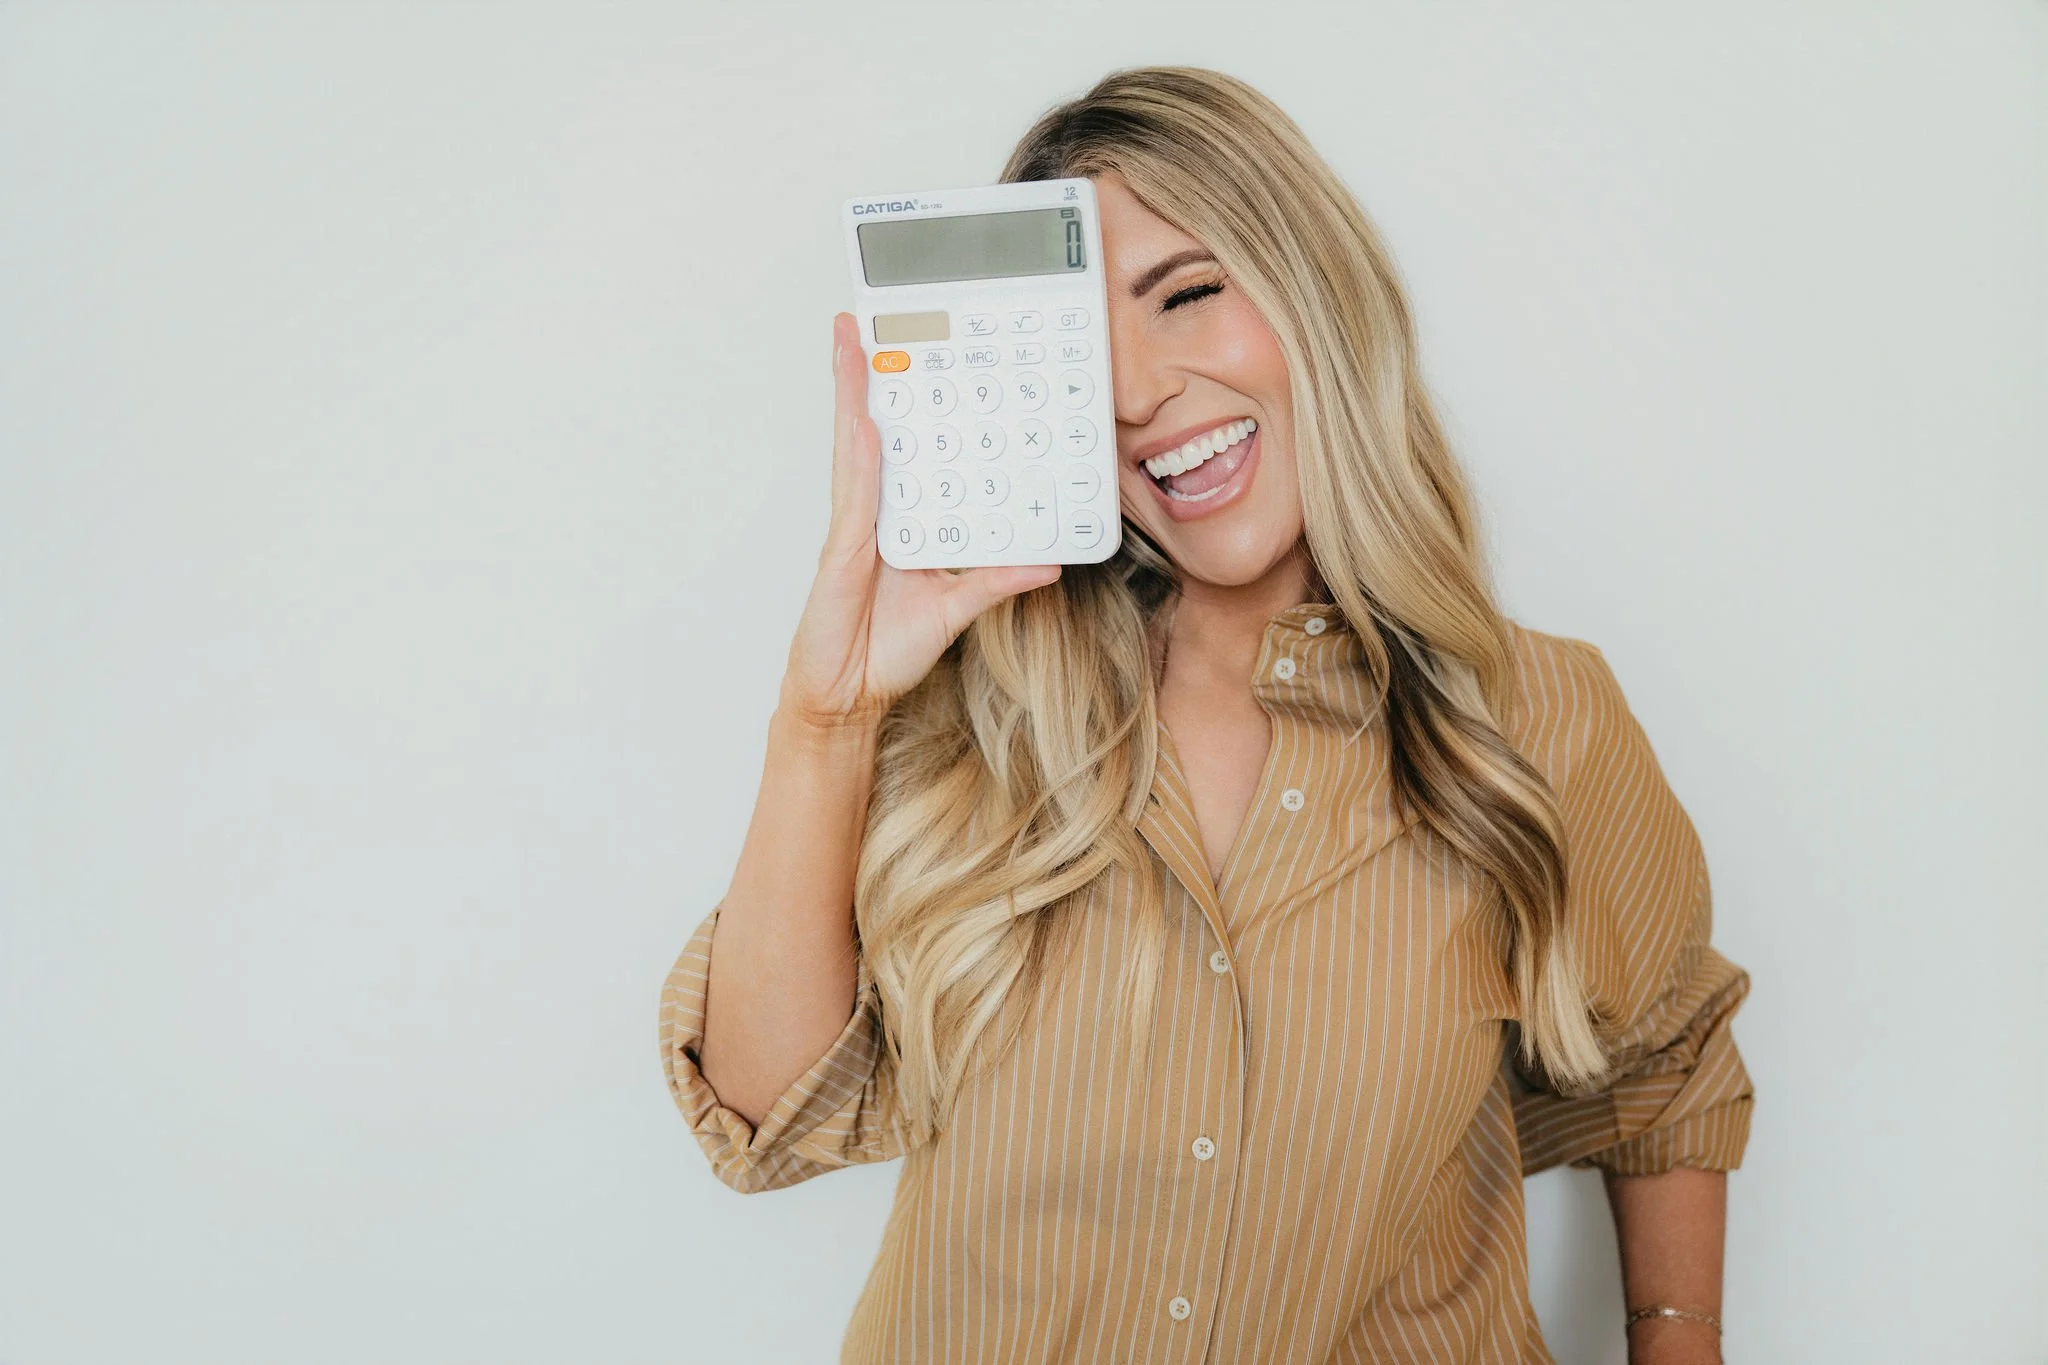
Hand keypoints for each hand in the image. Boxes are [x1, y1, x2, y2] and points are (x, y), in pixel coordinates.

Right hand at [781, 312, 1061, 726]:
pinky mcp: (843, 552)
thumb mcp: (958, 610)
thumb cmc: (886, 654)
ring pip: (856, 447)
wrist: (846, 699)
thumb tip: (1047, 561)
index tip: (909, 352)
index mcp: (898, 520)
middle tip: (867, 318)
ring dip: (853, 392)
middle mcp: (873, 515)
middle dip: (867, 374)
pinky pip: (855, 494)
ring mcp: (854, 528)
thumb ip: (996, 580)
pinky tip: (864, 419)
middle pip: (871, 432)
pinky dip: (859, 455)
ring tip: (853, 341)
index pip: (904, 449)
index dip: (903, 401)